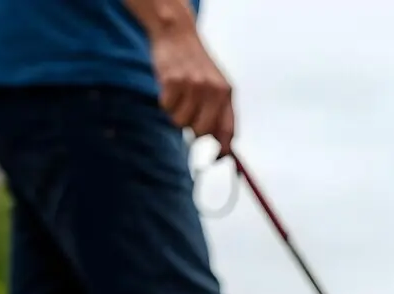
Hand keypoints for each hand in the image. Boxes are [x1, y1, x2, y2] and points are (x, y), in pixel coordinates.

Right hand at [151, 27, 234, 155]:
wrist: (178, 34)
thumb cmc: (195, 65)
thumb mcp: (215, 85)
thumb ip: (219, 113)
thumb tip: (223, 148)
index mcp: (226, 93)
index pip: (228, 131)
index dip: (222, 149)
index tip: (216, 159)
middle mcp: (213, 90)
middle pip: (202, 132)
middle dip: (192, 127)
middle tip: (188, 111)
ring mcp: (193, 85)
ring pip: (181, 122)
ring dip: (176, 113)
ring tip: (179, 93)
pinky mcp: (173, 82)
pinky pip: (167, 108)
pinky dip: (165, 101)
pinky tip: (170, 85)